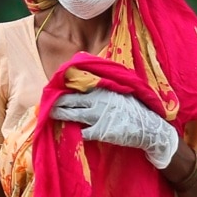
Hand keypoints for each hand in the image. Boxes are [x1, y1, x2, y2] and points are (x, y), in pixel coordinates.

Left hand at [50, 89, 178, 168]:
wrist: (149, 128)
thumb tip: (87, 64)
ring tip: (51, 114)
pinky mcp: (101, 131)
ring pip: (72, 114)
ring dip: (60, 115)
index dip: (65, 88)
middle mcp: (99, 100)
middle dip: (58, 102)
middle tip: (47, 103)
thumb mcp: (121, 90)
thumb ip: (105, 83)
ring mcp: (99, 115)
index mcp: (103, 89)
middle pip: (71, 99)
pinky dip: (76, 132)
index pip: (78, 85)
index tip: (55, 90)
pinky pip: (83, 131)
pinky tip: (71, 132)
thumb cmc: (134, 109)